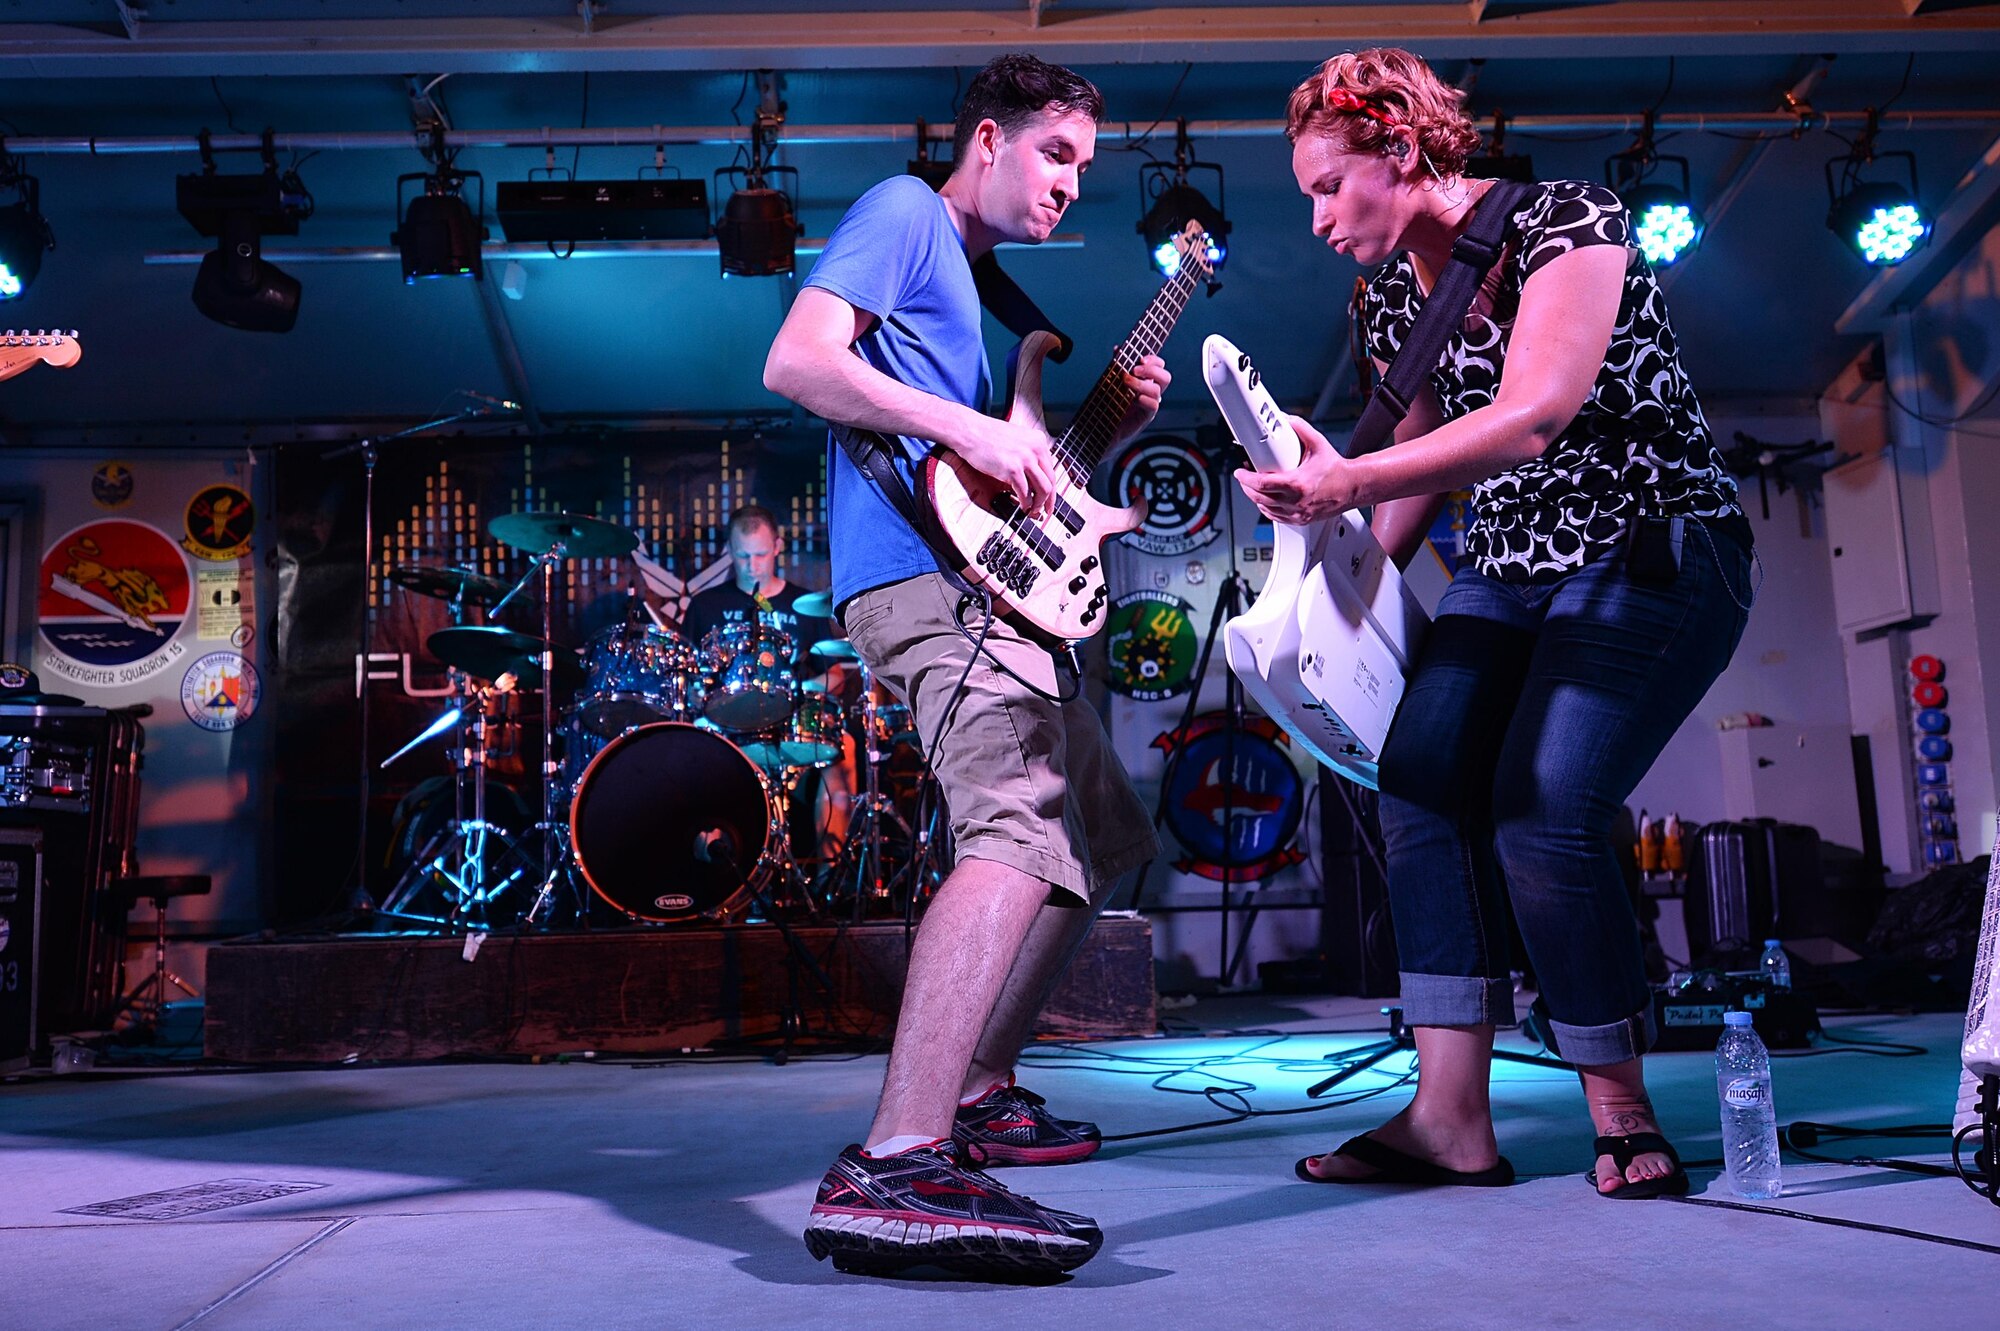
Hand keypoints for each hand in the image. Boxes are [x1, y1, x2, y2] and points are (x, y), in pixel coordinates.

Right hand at [954, 411, 1059, 515]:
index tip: (1050, 499)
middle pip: (1051, 481)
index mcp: (1038, 440)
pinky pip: (1025, 493)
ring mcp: (1025, 459)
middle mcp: (1035, 449)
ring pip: (1043, 489)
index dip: (1052, 488)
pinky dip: (1025, 503)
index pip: (1051, 470)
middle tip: (1045, 511)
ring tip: (1032, 510)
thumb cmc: (987, 435)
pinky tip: (1022, 506)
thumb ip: (1027, 454)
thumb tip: (1033, 477)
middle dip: (1048, 500)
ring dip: (1038, 504)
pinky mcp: (1013, 469)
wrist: (969, 430)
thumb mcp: (1016, 440)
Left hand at [1112, 354, 1170, 446]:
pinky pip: (1153, 406)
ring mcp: (1150, 404)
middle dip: (1151, 370)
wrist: (1105, 427)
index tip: (1140, 359)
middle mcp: (1151, 392)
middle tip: (1135, 370)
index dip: (1154, 360)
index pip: (1160, 366)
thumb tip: (1118, 349)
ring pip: (1157, 391)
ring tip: (1126, 382)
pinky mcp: (1146, 417)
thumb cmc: (1112, 403)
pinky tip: (1133, 399)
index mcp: (1147, 381)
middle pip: (1165, 377)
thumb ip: (1117, 365)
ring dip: (1141, 384)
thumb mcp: (1114, 380)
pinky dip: (1143, 399)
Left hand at [1233, 415, 1359, 525]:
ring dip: (1256, 497)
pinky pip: (1276, 517)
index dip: (1245, 479)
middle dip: (1247, 487)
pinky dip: (1267, 508)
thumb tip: (1285, 419)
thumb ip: (1300, 428)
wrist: (1353, 487)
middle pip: (1259, 498)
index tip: (1240, 472)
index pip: (1262, 485)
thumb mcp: (1318, 444)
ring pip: (1265, 509)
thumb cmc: (1337, 469)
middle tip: (1244, 477)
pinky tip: (1267, 499)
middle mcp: (1296, 502)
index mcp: (1298, 484)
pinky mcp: (1300, 520)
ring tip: (1254, 486)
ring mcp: (1297, 513)